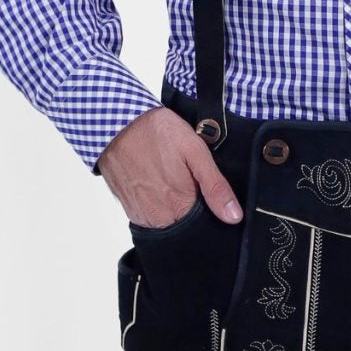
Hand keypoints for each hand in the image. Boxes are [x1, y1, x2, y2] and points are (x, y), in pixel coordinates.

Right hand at [98, 107, 244, 226]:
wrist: (116, 124)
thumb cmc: (157, 133)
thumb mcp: (195, 152)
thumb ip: (215, 187)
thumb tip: (234, 217)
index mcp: (179, 206)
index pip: (205, 225)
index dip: (211, 210)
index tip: (208, 192)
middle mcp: (159, 218)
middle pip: (186, 225)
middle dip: (192, 208)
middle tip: (188, 180)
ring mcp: (142, 215)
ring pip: (168, 222)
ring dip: (174, 207)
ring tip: (171, 179)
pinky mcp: (129, 209)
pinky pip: (151, 217)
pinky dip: (158, 205)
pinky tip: (158, 183)